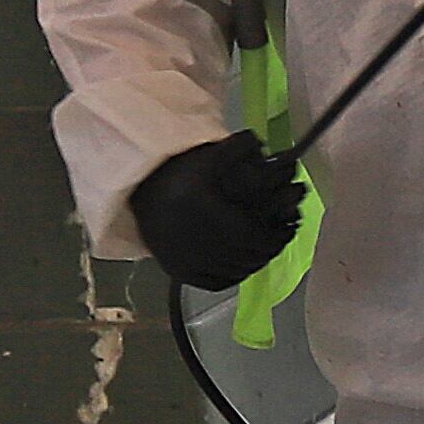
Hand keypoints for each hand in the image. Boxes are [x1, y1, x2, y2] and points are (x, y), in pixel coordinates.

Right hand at [132, 134, 305, 290]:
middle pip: (251, 256)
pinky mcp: (180, 273)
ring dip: (256, 260)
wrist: (133, 195)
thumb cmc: (171, 174)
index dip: (279, 236)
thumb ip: (236, 148)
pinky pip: (219, 281)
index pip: (259, 239)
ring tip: (264, 246)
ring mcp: (189, 263)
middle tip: (280, 235)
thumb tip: (261, 142)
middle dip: (271, 246)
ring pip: (238, 271)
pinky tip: (241, 261)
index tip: (289, 227)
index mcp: (209, 218)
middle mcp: (199, 245)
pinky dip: (235, 273)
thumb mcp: (205, 156)